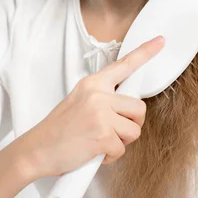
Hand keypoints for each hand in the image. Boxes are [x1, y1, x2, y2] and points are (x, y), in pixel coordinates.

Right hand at [22, 35, 164, 178]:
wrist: (37, 149)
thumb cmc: (59, 129)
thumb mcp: (80, 101)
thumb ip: (103, 97)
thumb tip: (126, 103)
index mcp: (93, 83)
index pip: (124, 64)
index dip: (145, 52)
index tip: (160, 41)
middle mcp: (98, 95)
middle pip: (139, 107)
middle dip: (131, 124)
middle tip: (112, 131)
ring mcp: (101, 114)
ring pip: (134, 130)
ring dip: (121, 142)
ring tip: (99, 141)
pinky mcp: (103, 135)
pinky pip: (122, 149)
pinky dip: (111, 156)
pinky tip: (93, 152)